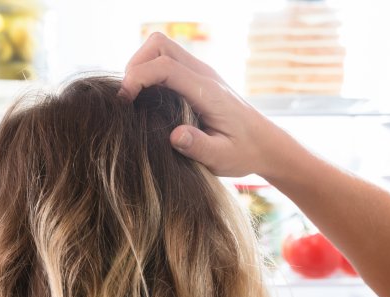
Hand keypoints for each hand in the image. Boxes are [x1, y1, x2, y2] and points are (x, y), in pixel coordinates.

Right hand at [120, 33, 284, 177]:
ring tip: (133, 97)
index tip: (124, 101)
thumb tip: (175, 136)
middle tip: (127, 97)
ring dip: (141, 65)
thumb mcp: (222, 158)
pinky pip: (167, 60)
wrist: (265, 144)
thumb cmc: (243, 152)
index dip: (138, 77)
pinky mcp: (197, 77)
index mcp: (208, 92)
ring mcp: (200, 73)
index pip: (165, 67)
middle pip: (159, 45)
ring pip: (161, 48)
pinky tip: (147, 98)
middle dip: (136, 65)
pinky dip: (150, 71)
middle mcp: (203, 74)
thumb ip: (199, 147)